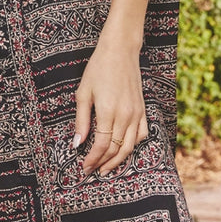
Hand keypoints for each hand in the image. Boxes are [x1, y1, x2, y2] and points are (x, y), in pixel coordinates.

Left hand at [73, 30, 148, 175]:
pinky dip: (133, 146)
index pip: (102, 146)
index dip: (92, 159)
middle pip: (116, 150)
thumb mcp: (83, 93)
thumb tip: (77, 144)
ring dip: (118, 160)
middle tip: (92, 171)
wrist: (121, 50)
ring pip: (130, 146)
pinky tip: (124, 150)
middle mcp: (125, 115)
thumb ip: (81, 121)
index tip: (84, 167)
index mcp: (108, 111)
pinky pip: (142, 135)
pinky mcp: (143, 110)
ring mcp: (137, 113)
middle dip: (103, 163)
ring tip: (106, 167)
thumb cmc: (98, 69)